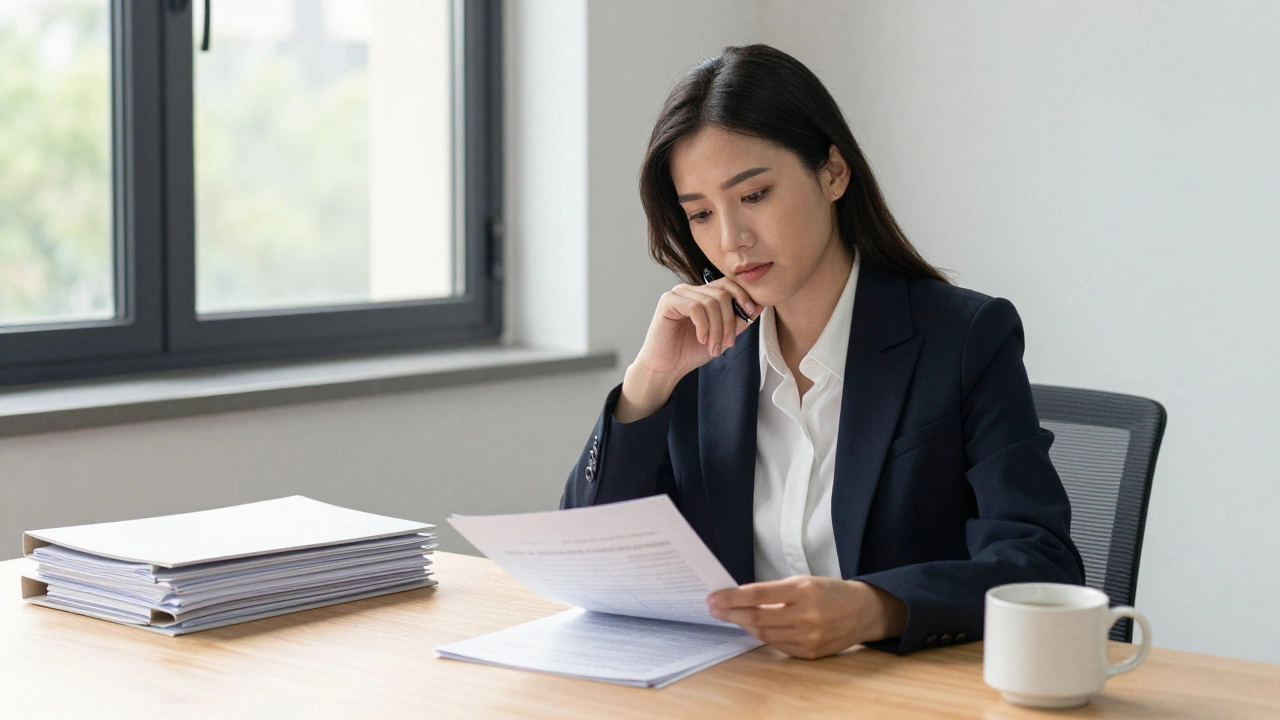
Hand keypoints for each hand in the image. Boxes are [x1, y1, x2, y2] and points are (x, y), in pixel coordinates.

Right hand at [615, 277, 760, 421]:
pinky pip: (695, 307)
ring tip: (713, 348)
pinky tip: (701, 339)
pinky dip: (703, 326)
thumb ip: (739, 321)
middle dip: (729, 321)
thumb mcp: (722, 336)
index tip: (752, 313)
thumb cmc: (690, 351)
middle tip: (728, 343)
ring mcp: (679, 293)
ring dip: (717, 329)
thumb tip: (760, 305)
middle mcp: (691, 290)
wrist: (667, 367)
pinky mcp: (668, 301)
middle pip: (722, 294)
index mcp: (703, 294)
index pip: (728, 284)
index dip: (743, 295)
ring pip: (711, 302)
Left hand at [706, 576, 907, 659]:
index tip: (714, 597)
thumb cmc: (830, 592)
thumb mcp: (803, 582)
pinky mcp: (810, 653)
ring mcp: (808, 638)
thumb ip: (774, 592)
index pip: (757, 596)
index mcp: (803, 591)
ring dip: (743, 625)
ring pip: (764, 634)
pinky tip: (753, 627)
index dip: (731, 597)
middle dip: (730, 613)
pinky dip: (762, 636)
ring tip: (730, 616)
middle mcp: (806, 616)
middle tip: (714, 608)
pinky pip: (777, 646)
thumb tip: (740, 598)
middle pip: (756, 618)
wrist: (862, 611)